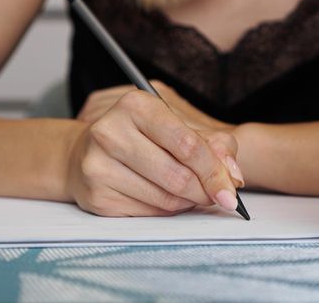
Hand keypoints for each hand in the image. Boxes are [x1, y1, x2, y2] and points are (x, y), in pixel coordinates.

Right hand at [66, 90, 243, 216]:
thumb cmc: (140, 135)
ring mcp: (98, 164)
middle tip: (217, 196)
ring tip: (190, 193)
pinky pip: (148, 212)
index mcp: (135, 106)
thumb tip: (233, 174)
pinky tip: (164, 197)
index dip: (215, 171)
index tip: (231, 190)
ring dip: (187, 202)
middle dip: (205, 191)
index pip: (188, 144)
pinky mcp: (95, 194)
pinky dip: (166, 210)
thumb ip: (213, 143)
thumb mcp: (178, 125)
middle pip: (178, 175)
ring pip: (165, 198)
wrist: (85, 151)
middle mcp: (111, 131)